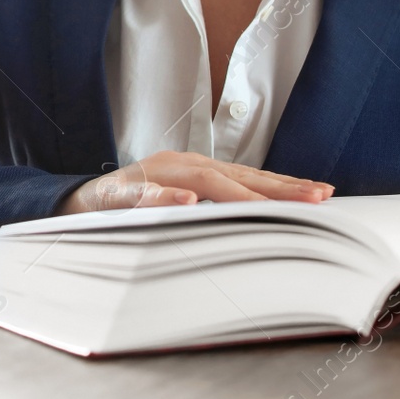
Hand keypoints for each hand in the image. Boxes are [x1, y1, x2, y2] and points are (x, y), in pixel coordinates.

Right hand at [56, 150, 334, 214]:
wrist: (75, 202)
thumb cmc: (133, 208)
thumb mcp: (180, 207)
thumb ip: (215, 213)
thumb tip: (263, 233)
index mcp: (198, 170)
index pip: (251, 177)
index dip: (286, 185)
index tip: (324, 195)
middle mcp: (180, 165)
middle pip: (238, 176)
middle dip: (278, 189)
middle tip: (316, 199)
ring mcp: (152, 175)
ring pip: (201, 181)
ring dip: (238, 192)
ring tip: (271, 203)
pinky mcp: (122, 191)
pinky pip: (146, 194)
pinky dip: (166, 197)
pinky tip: (186, 203)